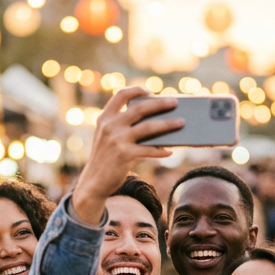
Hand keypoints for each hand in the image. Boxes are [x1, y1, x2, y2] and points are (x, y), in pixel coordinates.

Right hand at [71, 87, 180, 225]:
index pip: (121, 94)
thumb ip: (124, 127)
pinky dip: (161, 151)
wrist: (93, 183)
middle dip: (160, 103)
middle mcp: (109, 126)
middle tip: (175, 102)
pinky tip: (170, 151)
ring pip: (148, 127)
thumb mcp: (109, 138)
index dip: (137, 90)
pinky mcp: (124, 155)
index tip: (151, 93)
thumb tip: (157, 121)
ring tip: (181, 123)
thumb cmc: (107, 159)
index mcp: (105, 118)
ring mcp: (116, 140)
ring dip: (167, 124)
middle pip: (140, 108)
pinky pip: (149, 150)